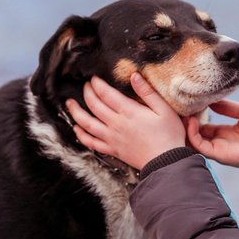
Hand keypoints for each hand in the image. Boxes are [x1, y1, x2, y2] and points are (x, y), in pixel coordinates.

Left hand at [66, 74, 185, 169]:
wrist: (166, 162)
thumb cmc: (169, 135)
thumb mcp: (164, 110)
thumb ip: (148, 92)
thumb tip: (134, 76)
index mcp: (129, 112)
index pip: (106, 94)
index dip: (97, 84)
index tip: (94, 78)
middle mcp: (116, 124)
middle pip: (94, 106)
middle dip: (87, 93)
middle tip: (86, 85)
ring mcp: (112, 138)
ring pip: (87, 124)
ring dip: (76, 112)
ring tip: (70, 103)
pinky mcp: (112, 150)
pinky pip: (92, 143)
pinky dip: (81, 135)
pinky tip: (77, 128)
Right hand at [185, 99, 238, 169]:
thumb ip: (227, 107)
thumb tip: (210, 99)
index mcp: (225, 132)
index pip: (203, 126)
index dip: (194, 116)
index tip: (187, 104)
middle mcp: (219, 142)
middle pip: (195, 134)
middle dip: (186, 123)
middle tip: (178, 109)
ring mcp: (218, 149)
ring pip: (193, 141)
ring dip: (186, 128)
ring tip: (183, 113)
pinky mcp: (219, 155)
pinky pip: (200, 146)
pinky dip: (192, 134)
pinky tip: (192, 121)